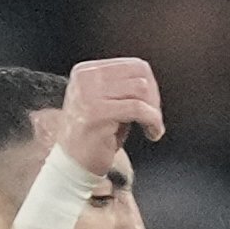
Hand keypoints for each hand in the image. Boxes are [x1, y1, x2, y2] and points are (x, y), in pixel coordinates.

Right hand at [55, 56, 164, 172]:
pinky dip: (153, 121)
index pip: (134, 65)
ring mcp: (88, 94)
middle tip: (153, 120)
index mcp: (87, 71)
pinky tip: (153, 134)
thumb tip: (150, 81)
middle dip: (155, 99)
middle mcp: (85, 78)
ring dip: (154, 111)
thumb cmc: (96, 135)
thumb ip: (123, 87)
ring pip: (141, 89)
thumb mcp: (107, 102)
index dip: (152, 86)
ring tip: (152, 127)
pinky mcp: (96, 113)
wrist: (74, 163)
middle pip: (140, 75)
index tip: (152, 107)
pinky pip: (138, 109)